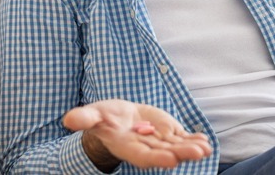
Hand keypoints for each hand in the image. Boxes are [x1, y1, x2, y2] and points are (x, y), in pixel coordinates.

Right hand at [63, 99, 211, 170]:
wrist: (118, 117)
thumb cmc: (103, 118)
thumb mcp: (93, 115)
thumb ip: (84, 118)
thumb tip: (68, 119)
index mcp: (127, 146)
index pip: (143, 156)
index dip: (156, 157)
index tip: (171, 159)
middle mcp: (145, 146)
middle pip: (164, 152)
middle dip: (181, 153)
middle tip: (198, 153)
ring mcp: (158, 141)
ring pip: (177, 146)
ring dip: (191, 148)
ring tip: (205, 148)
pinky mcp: (167, 133)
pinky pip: (182, 138)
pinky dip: (193, 139)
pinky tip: (204, 140)